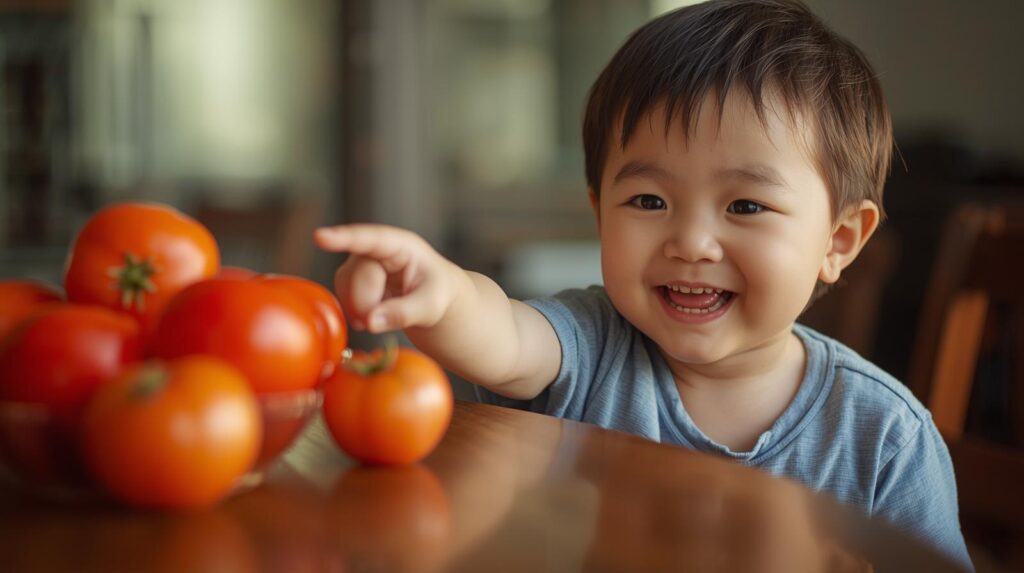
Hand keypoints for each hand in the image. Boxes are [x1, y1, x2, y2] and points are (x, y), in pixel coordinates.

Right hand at [314, 224, 459, 333]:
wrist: (433, 297)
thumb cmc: (436, 294)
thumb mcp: (431, 306)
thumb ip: (404, 313)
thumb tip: (371, 322)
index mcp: (402, 245)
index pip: (371, 239)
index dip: (344, 238)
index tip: (320, 237)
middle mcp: (378, 249)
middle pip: (357, 272)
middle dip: (364, 302)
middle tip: (376, 323)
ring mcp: (363, 262)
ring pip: (345, 284)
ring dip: (358, 308)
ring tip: (380, 319)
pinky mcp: (353, 278)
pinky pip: (342, 294)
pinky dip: (353, 310)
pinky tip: (369, 317)